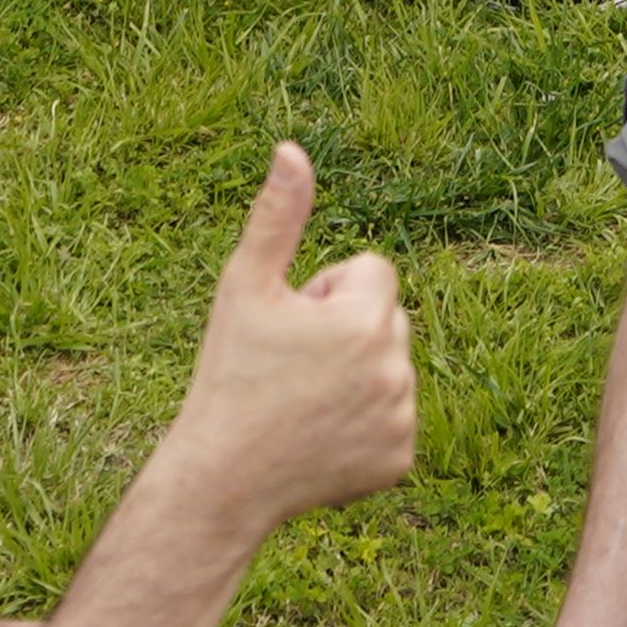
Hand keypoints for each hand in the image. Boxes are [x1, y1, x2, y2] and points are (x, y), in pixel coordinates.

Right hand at [149, 146, 419, 535]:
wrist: (225, 478)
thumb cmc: (230, 373)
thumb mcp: (245, 287)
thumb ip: (278, 216)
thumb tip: (292, 149)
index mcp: (364, 321)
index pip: (372, 271)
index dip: (326, 291)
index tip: (292, 324)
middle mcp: (396, 369)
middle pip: (386, 318)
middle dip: (347, 328)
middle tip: (293, 365)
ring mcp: (402, 419)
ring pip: (390, 366)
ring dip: (357, 372)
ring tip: (304, 401)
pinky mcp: (400, 459)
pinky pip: (394, 416)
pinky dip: (365, 421)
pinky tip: (321, 435)